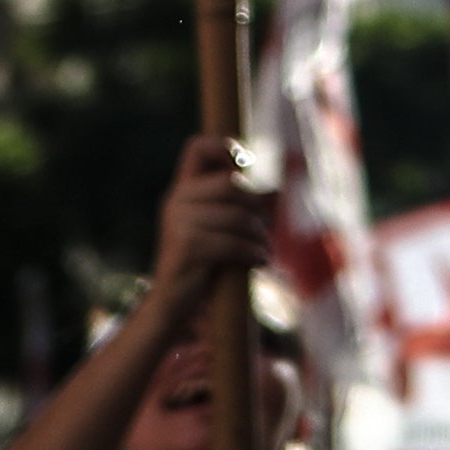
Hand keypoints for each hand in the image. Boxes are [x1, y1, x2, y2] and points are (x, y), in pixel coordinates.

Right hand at [146, 135, 270, 329]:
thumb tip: (276, 191)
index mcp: (182, 189)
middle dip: (256, 205)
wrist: (173, 301)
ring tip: (264, 247)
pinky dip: (253, 252)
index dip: (224, 148)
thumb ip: (237, 204)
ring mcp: (178, 223)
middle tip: (266, 225)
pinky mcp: (186, 246)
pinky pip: (233, 242)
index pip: (196, 147)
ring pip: (237, 216)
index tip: (243, 169)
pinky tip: (260, 261)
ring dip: (259, 234)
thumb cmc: (202, 260)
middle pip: (230, 184)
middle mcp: (176, 201)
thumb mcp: (217, 225)